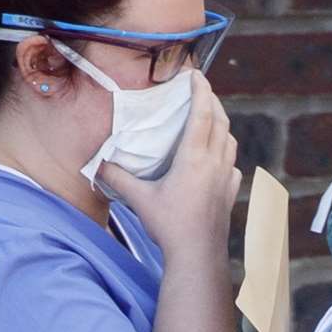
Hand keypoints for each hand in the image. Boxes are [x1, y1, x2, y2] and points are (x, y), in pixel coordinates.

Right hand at [100, 72, 239, 255]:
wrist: (198, 257)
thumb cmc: (170, 227)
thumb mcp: (140, 200)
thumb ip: (118, 178)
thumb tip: (97, 164)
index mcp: (195, 158)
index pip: (203, 114)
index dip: (201, 91)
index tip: (197, 75)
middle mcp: (215, 164)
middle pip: (221, 122)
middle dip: (213, 102)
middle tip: (203, 91)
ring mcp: (226, 179)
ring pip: (231, 142)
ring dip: (222, 126)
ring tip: (211, 120)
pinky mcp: (229, 194)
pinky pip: (233, 166)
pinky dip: (227, 154)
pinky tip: (219, 160)